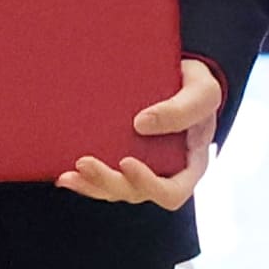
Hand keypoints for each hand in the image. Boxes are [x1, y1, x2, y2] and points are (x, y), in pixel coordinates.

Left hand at [63, 59, 222, 207]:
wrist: (181, 75)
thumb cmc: (199, 87)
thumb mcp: (204, 93)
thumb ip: (181, 110)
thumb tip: (140, 124)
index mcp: (189, 165)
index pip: (172, 193)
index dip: (148, 185)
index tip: (127, 161)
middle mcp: (164, 173)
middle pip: (135, 192)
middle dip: (107, 181)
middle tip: (84, 162)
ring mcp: (142, 168)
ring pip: (115, 190)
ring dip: (90, 185)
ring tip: (68, 174)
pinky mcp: (121, 157)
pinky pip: (102, 178)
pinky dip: (84, 179)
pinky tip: (65, 175)